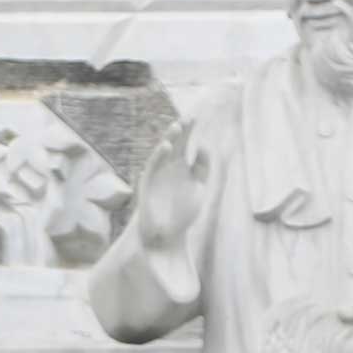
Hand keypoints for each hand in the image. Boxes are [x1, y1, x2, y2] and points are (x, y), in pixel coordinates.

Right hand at [132, 127, 207, 254]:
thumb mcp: (199, 189)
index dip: (190, 129)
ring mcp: (158, 173)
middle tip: (189, 116)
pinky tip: (168, 146)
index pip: (186, 142)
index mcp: (181, 165)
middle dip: (181, 130)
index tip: (198, 116)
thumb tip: (204, 146)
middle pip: (175, 143)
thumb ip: (203, 168)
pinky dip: (159, 156)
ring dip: (169, 139)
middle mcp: (168, 166)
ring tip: (178, 126)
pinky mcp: (148, 183)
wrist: (168, 236)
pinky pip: (153, 166)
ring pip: (163, 152)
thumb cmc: (183, 213)